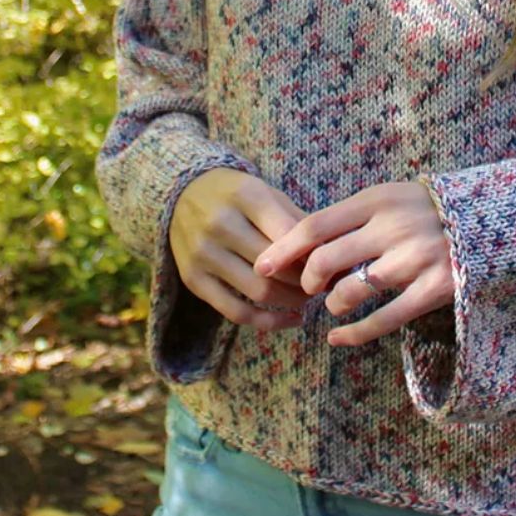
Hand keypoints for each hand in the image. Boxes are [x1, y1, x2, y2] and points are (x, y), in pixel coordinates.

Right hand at [168, 167, 315, 331]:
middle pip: (276, 266)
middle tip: (324, 285)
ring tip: (308, 299)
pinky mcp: (193, 279)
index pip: (289, 234)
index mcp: (244, 195)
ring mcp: (203, 253)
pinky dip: (269, 322)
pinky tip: (291, 319)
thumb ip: (298, 222)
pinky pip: (236, 312)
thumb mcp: (267, 194)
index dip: (315, 256)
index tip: (331, 266)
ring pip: (260, 292)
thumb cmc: (237, 196)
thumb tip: (333, 257)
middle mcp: (219, 223)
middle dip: (307, 281)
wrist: (181, 194)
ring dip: (292, 302)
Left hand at [252, 176, 454, 347]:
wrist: (493, 219)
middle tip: (308, 288)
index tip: (261, 266)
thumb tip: (301, 245)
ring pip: (349, 292)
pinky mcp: (433, 289)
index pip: (314, 226)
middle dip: (306, 282)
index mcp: (377, 200)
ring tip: (336, 304)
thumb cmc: (428, 212)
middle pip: (325, 261)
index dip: (283, 250)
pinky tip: (338, 339)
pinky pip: (383, 319)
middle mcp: (392, 228)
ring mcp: (414, 260)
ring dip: (333, 304)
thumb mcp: (391, 198)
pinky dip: (353, 334)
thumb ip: (352, 217)